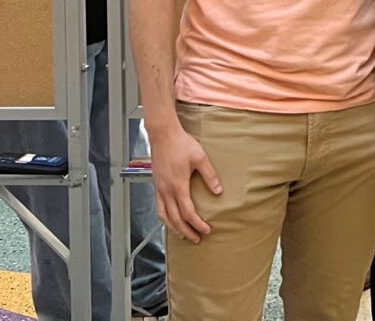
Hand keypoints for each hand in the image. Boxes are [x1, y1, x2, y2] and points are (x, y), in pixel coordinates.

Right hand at [150, 126, 222, 243]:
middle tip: (196, 239)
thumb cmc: (180, 144)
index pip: (187, 213)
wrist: (163, 135)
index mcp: (178, 186)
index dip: (197, 224)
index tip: (206, 230)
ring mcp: (159, 189)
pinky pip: (158, 207)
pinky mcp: (156, 185)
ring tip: (183, 234)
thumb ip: (209, 175)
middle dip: (186, 231)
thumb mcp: (200, 158)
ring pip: (164, 216)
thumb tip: (218, 191)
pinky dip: (164, 217)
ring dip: (173, 228)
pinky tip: (170, 218)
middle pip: (175, 219)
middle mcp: (166, 191)